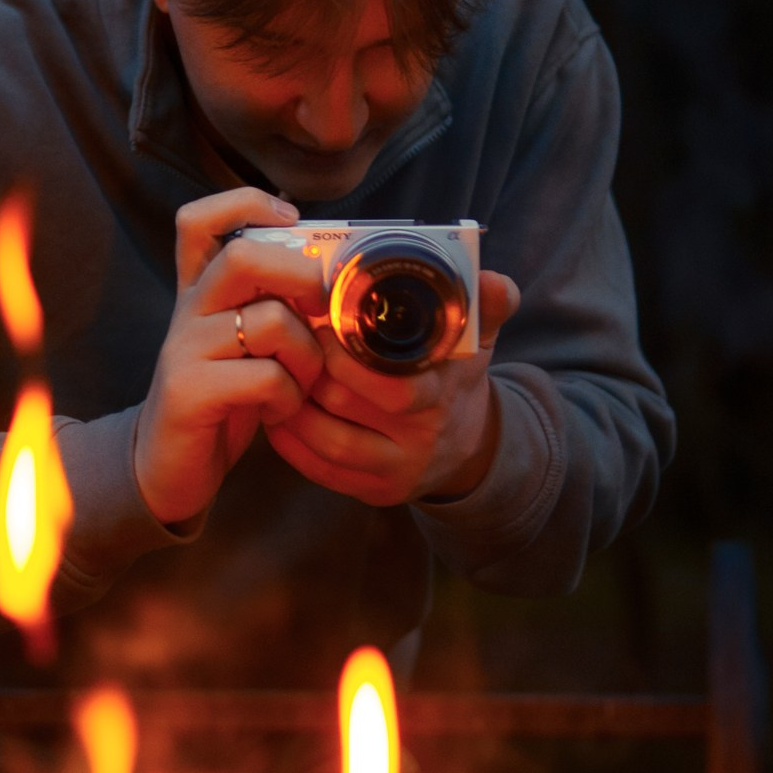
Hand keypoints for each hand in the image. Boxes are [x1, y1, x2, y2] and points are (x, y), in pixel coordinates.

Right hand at [133, 188, 332, 526]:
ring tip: (301, 382)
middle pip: (242, 256)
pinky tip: (279, 412)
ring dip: (307, 356)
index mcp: (199, 292)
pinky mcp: (189, 391)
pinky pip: (266, 377)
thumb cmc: (221, 400)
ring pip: (271, 321)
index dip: (246, 203)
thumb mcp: (243, 345)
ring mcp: (183, 349)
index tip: (291, 219)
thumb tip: (334, 281)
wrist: (166, 467)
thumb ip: (272, 308)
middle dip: (300, 277)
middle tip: (318, 311)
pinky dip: (289, 398)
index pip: (201, 220)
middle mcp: (187, 311)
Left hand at [265, 271, 521, 507]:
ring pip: (326, 442)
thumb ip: (486, 308)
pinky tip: (275, 411)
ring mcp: (392, 471)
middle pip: (347, 408)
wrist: (468, 446)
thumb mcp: (477, 344)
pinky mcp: (369, 491)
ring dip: (293, 405)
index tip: (322, 325)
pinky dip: (290, 442)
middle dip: (312, 372)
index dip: (349, 358)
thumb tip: (496, 281)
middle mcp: (417, 442)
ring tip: (276, 371)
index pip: (394, 388)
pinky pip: (319, 470)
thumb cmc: (457, 381)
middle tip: (289, 341)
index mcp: (440, 400)